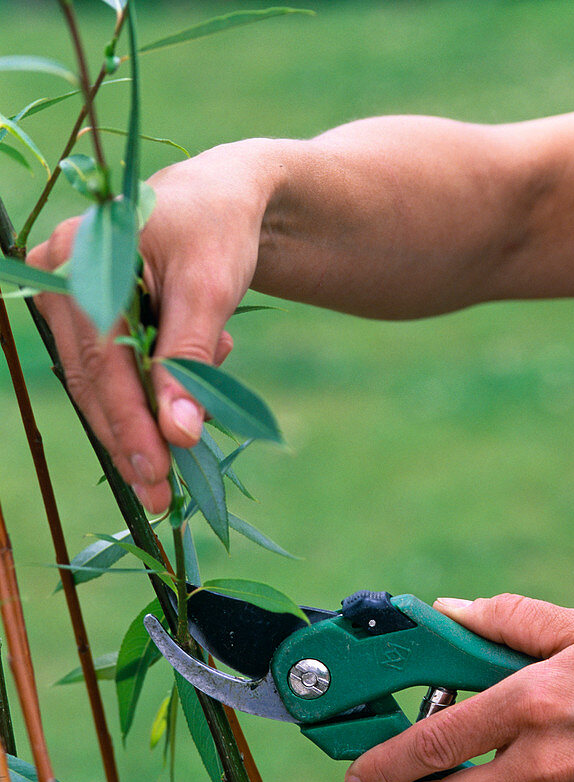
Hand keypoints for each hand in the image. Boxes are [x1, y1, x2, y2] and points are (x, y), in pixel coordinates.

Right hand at [27, 142, 274, 511]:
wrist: (223, 199)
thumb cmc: (217, 230)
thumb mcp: (209, 289)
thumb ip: (189, 359)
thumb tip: (177, 435)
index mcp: (79, 259)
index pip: (100, 363)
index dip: (129, 424)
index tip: (156, 473)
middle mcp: (58, 280)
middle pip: (92, 382)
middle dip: (130, 440)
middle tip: (160, 497)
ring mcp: (67, 301)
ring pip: (100, 386)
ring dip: (143, 423)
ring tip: (187, 450)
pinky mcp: (87, 321)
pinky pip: (113, 374)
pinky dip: (150, 395)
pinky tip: (189, 394)